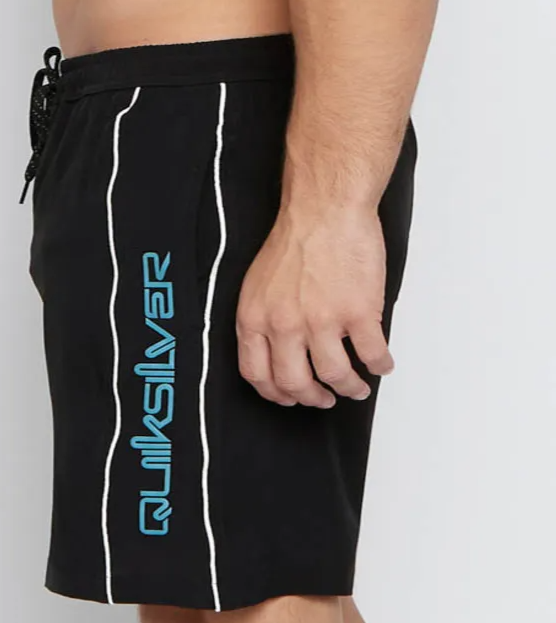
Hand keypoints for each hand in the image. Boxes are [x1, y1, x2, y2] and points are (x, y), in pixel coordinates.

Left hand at [236, 205, 394, 407]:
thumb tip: (276, 350)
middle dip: (312, 398)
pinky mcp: (358, 313)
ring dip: (348, 388)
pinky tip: (381, 364)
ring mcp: (322, 321)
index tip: (289, 397)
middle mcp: (285, 325)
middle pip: (295, 383)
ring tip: (356, 388)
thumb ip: (263, 320)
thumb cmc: (295, 239)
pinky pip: (371, 354)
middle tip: (323, 399)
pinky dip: (379, 366)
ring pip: (335, 375)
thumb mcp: (257, 285)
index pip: (257, 374)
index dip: (275, 393)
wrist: (325, 209)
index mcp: (255, 319)